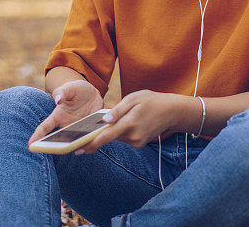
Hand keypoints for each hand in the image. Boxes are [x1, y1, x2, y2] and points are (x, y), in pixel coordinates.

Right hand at [27, 80, 103, 146]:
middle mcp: (67, 126)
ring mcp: (79, 130)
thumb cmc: (76, 90)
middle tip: (56, 151)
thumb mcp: (69, 87)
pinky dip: (91, 142)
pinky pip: (90, 139)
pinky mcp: (91, 131)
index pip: (44, 128)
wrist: (92, 93)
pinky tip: (93, 141)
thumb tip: (57, 99)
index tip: (30, 146)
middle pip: (59, 141)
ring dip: (76, 146)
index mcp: (57, 117)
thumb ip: (62, 92)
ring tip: (77, 148)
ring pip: (75, 143)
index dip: (37, 137)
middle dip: (57, 148)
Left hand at [77, 90, 192, 153]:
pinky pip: (124, 138)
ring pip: (116, 137)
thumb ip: (117, 110)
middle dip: (101, 132)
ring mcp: (137, 142)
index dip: (91, 143)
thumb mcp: (133, 98)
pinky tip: (130, 121)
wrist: (171, 111)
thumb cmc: (150, 101)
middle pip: (109, 136)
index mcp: (129, 123)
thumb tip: (103, 121)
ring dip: (113, 130)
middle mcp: (133, 137)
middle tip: (92, 127)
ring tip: (123, 116)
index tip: (78, 149)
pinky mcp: (139, 144)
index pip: (106, 137)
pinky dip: (122, 131)